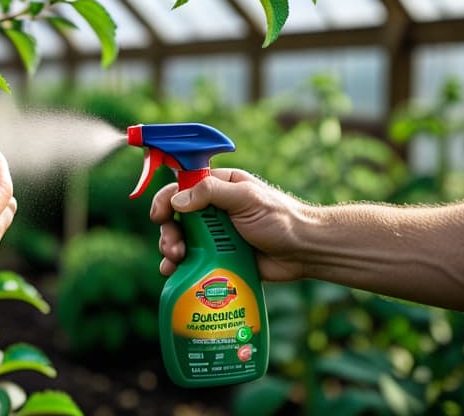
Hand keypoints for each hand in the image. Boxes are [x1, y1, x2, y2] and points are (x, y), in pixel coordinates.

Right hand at [150, 168, 307, 281]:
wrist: (305, 252)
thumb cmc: (281, 218)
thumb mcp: (247, 198)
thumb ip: (212, 193)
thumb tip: (177, 200)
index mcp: (219, 188)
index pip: (181, 188)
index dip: (166, 200)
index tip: (159, 215)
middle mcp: (213, 211)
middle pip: (176, 218)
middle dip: (168, 232)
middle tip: (174, 248)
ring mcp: (214, 237)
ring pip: (181, 241)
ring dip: (171, 250)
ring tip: (174, 263)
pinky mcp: (218, 259)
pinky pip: (192, 263)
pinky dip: (179, 268)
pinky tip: (174, 275)